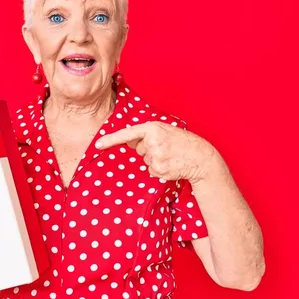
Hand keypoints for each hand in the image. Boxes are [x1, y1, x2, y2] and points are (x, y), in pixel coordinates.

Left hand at [95, 121, 217, 182]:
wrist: (201, 157)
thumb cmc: (183, 143)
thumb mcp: (165, 131)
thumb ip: (147, 134)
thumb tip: (129, 142)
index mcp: (153, 128)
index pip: (127, 133)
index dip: (110, 140)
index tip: (97, 145)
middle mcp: (152, 141)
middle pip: (139, 149)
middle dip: (149, 150)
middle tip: (167, 148)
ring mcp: (155, 156)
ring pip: (145, 161)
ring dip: (156, 161)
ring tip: (171, 156)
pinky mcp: (159, 168)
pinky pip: (151, 171)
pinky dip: (159, 170)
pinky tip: (171, 165)